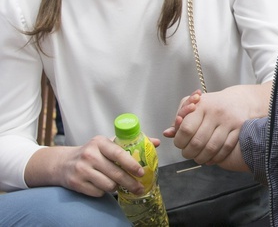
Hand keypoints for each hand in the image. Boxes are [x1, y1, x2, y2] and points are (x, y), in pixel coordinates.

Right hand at [25, 135, 148, 196]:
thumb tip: (156, 143)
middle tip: (139, 188)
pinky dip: (103, 192)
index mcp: (99, 142)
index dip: (131, 164)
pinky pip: (98, 192)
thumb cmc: (92, 152)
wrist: (62, 163)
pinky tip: (101, 186)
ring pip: (108, 185)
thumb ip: (131, 143)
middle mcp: (89, 155)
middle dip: (130, 183)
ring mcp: (81, 169)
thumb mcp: (107, 144)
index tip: (141, 172)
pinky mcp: (75, 183)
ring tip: (117, 184)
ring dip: (116, 187)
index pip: (119, 153)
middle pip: (116, 173)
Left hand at [167, 83, 271, 164]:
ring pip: (211, 148)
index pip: (186, 130)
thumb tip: (167, 134)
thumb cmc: (211, 104)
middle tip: (187, 154)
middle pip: (197, 142)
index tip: (180, 144)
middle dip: (189, 153)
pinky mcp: (239, 128)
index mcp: (202, 105)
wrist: (238, 100)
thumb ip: (180, 119)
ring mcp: (229, 121)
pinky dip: (216, 157)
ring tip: (198, 158)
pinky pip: (225, 148)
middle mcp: (216, 112)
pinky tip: (210, 158)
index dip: (179, 141)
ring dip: (201, 158)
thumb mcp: (194, 105)